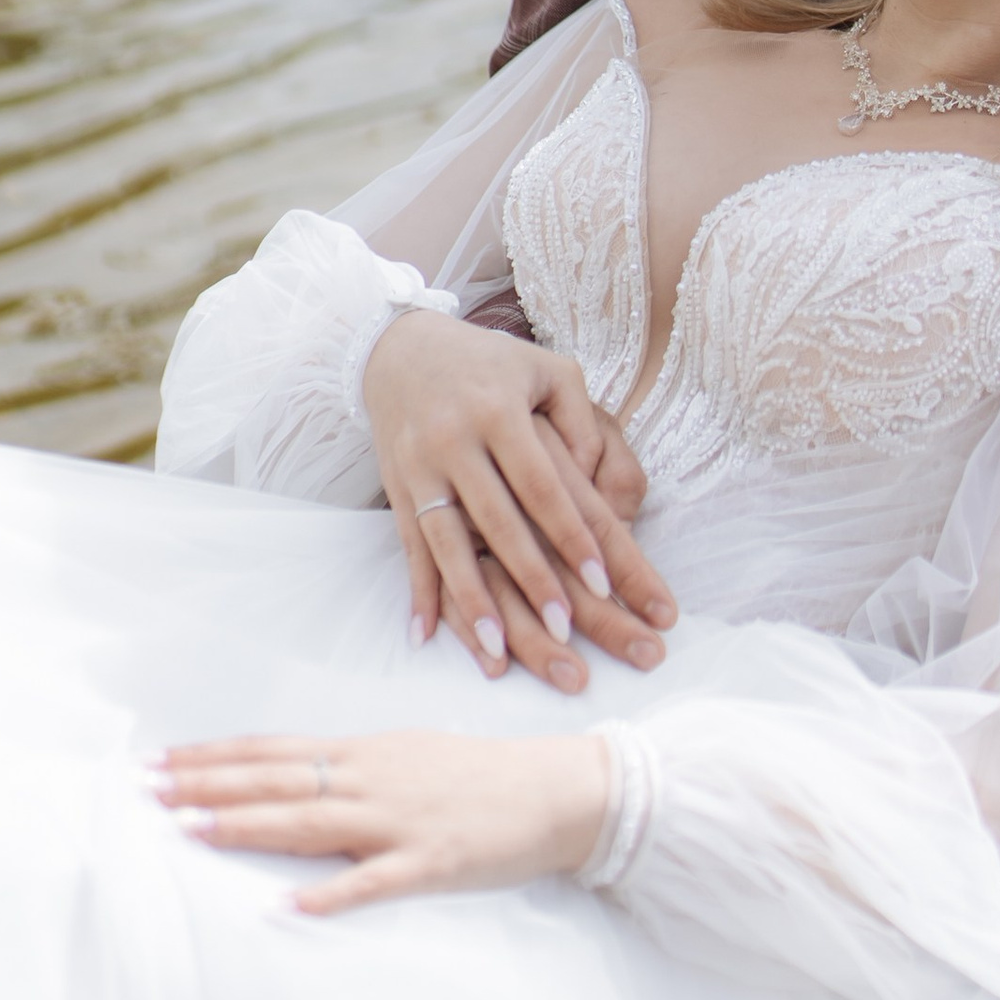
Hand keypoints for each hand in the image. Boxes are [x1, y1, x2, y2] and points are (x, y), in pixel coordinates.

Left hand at [154, 729, 613, 917]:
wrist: (557, 790)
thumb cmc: (480, 776)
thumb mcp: (408, 757)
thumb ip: (351, 770)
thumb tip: (293, 781)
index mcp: (365, 752)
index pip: (272, 750)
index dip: (213, 756)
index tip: (158, 761)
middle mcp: (372, 778)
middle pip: (276, 778)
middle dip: (207, 784)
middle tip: (146, 789)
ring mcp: (399, 820)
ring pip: (310, 820)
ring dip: (247, 824)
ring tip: (191, 830)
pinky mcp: (430, 861)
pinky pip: (372, 881)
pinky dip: (329, 894)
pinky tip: (289, 906)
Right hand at [364, 314, 676, 692]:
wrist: (403, 348)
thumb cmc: (493, 365)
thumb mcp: (548, 370)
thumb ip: (581, 419)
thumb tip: (595, 479)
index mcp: (499, 410)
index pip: (542, 485)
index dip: (571, 536)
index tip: (603, 582)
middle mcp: (456, 440)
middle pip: (498, 521)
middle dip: (532, 579)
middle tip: (566, 630)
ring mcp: (420, 466)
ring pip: (447, 543)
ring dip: (473, 600)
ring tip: (500, 651)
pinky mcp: (396, 486)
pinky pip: (408, 548)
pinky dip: (418, 592)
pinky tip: (427, 634)